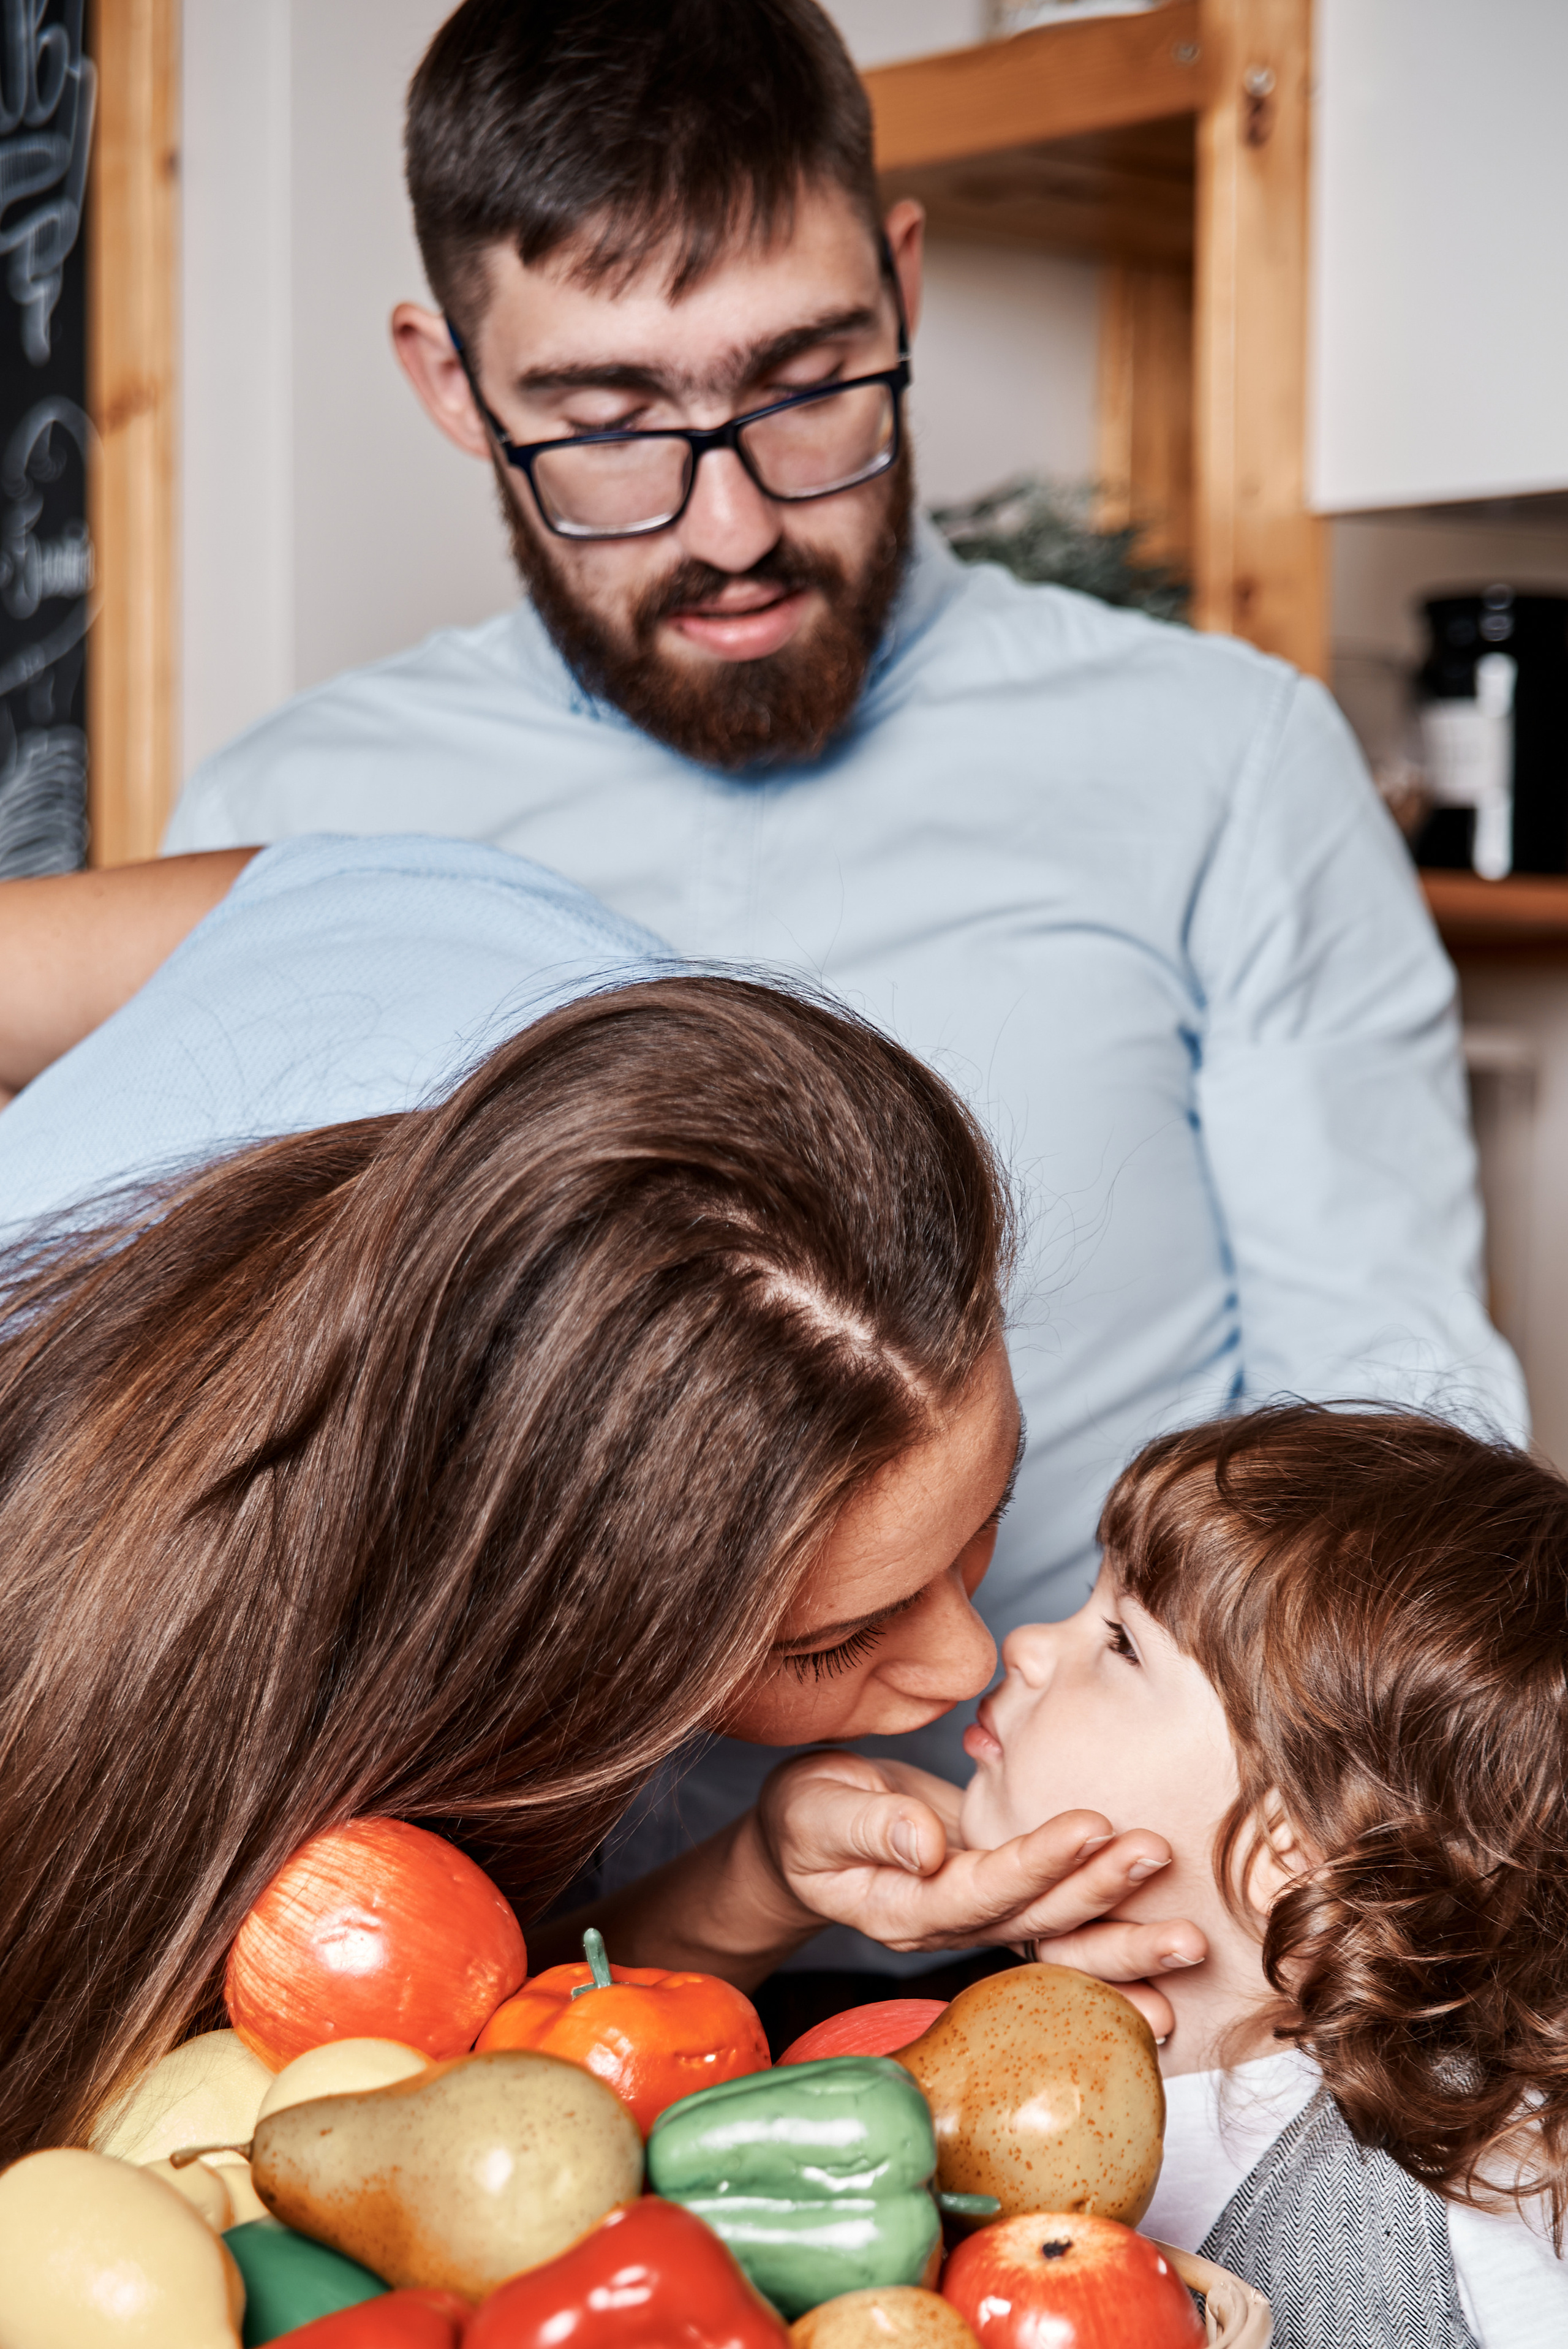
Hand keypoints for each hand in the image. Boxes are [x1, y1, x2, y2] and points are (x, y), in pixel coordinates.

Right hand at [756, 1750, 1206, 2037]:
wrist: (805, 1843)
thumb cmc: (806, 1819)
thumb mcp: (816, 1810)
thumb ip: (867, 1824)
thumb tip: (924, 1841)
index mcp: (903, 1909)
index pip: (981, 1888)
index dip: (1036, 1861)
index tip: (1091, 1824)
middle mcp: (949, 1927)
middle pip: (1034, 1923)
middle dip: (1100, 1896)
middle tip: (1157, 1860)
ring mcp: (978, 1921)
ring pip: (1057, 1935)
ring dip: (1123, 1934)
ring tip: (1187, 1935)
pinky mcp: (998, 1902)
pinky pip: (1059, 1930)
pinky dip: (1111, 1949)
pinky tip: (1164, 1967)